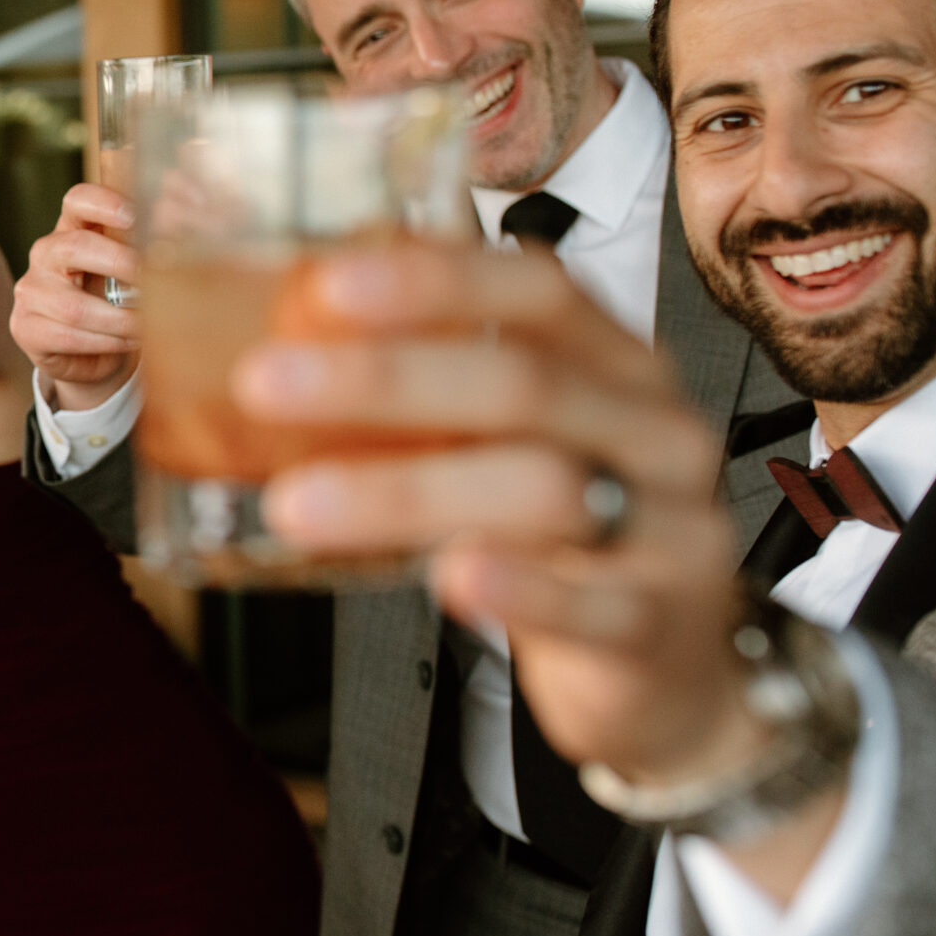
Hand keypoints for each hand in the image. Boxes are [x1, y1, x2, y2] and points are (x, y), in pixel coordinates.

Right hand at [11, 182, 139, 409]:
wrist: (91, 351)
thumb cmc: (116, 299)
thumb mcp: (133, 266)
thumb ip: (155, 242)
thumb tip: (191, 214)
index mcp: (73, 226)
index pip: (78, 200)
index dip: (104, 202)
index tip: (136, 217)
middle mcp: (46, 253)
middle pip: (73, 246)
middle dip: (119, 263)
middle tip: (151, 278)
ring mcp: (31, 291)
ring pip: (74, 307)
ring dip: (120, 319)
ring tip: (148, 325)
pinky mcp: (26, 327)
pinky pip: (67, 336)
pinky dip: (105, 342)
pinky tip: (128, 341)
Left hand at [232, 242, 769, 789]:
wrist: (668, 655)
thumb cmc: (574, 525)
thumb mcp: (519, 439)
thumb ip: (441, 391)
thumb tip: (290, 341)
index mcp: (614, 363)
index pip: (541, 292)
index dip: (439, 280)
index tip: (329, 283)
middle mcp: (652, 429)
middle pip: (525, 384)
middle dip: (385, 378)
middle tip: (264, 383)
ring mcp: (670, 526)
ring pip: (546, 490)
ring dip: (407, 492)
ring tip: (297, 504)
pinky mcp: (659, 622)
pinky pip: (593, 604)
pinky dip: (520, 588)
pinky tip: (449, 577)